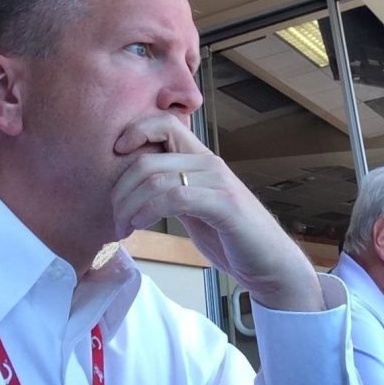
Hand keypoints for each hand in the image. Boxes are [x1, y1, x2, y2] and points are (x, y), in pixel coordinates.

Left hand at [111, 115, 324, 311]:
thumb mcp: (195, 206)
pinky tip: (140, 226)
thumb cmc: (229, 236)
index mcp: (202, 159)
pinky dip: (148, 211)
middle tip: (115, 217)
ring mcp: (218, 182)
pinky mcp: (224, 205)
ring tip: (124, 228)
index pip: (164, 123)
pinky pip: (175, 198)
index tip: (115, 156)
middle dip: (120, 189)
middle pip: (148, 158)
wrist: (268, 262)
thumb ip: (172, 189)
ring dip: (129, 206)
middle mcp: (209, 163)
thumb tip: (134, 185)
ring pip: (156, 179)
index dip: (135, 131)